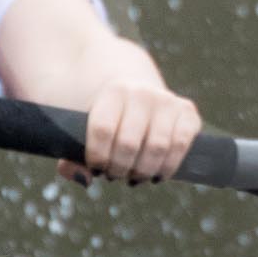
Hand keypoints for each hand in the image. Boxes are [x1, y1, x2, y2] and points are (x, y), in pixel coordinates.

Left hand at [57, 80, 199, 186]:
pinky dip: (168, 167)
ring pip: (157, 149)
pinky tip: (156, 174)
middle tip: (114, 174)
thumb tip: (85, 179)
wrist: (127, 76)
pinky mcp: (187, 111)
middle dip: (119, 169)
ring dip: (142, 172)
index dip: (97, 158)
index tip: (96, 167)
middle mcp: (142, 92)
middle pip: (129, 145)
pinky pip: (181, 145)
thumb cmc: (98, 107)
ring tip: (133, 176)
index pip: (103, 131)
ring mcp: (167, 101)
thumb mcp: (76, 121)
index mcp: (112, 90)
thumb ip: (70, 154)